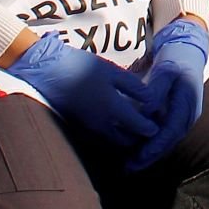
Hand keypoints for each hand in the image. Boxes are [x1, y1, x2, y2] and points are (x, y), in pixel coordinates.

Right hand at [8, 31, 157, 148]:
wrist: (49, 71)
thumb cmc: (81, 67)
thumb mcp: (111, 71)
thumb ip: (133, 86)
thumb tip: (151, 99)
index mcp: (112, 108)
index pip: (138, 127)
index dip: (151, 128)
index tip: (158, 124)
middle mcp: (101, 124)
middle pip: (127, 141)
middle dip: (140, 138)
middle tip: (149, 129)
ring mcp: (89, 127)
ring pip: (113, 142)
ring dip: (126, 139)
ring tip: (135, 128)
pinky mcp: (80, 126)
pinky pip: (102, 138)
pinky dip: (113, 136)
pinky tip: (117, 125)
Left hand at [128, 15, 208, 170]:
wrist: (187, 55)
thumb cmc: (175, 61)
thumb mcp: (165, 71)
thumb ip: (156, 89)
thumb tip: (147, 108)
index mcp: (187, 104)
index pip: (170, 131)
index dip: (155, 146)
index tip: (139, 157)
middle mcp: (188, 116)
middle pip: (168, 142)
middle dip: (149, 157)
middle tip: (129, 167)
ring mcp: (184, 119)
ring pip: (167, 142)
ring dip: (150, 154)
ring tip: (130, 165)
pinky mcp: (177, 119)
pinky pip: (165, 136)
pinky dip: (152, 146)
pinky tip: (137, 152)